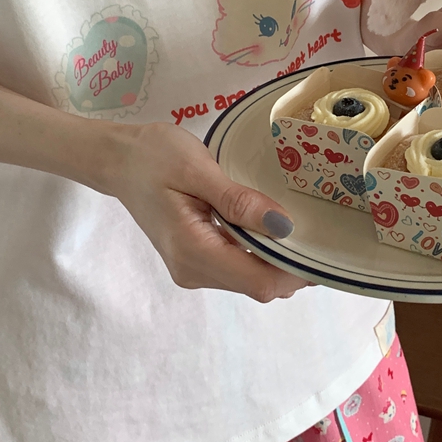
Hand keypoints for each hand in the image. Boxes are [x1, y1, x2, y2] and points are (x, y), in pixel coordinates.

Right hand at [108, 122, 309, 301]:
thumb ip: (239, 201)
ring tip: (298, 227)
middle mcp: (191, 270)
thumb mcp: (199, 170)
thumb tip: (283, 226)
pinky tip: (270, 229)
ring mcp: (191, 268)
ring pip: (250, 280)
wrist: (119, 160)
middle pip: (257, 285)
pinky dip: (260, 255)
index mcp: (192, 250)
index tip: (322, 249)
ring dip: (277, 261)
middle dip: (291, 267)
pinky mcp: (194, 260)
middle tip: (319, 233)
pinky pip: (237, 268)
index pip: (258, 281)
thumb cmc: (155, 157)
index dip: (294, 271)